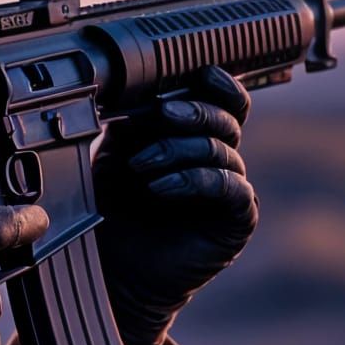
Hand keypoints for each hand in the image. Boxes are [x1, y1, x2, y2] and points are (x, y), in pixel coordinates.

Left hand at [93, 65, 258, 344]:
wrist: (112, 270)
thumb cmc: (110, 211)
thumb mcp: (111, 156)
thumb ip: (128, 124)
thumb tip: (134, 89)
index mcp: (192, 136)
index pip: (221, 99)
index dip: (216, 83)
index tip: (198, 73)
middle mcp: (216, 158)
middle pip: (229, 118)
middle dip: (195, 110)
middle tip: (162, 112)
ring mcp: (229, 189)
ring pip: (224, 150)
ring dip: (181, 150)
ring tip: (141, 166)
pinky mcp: (235, 221)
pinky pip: (230, 188)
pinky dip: (195, 180)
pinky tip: (162, 188)